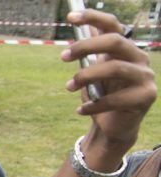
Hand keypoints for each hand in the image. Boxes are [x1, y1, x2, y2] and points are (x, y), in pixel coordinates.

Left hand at [63, 9, 155, 168]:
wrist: (113, 126)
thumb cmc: (101, 95)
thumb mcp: (92, 73)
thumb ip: (88, 55)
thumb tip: (78, 34)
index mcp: (124, 49)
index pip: (112, 26)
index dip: (93, 17)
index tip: (70, 17)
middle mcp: (138, 58)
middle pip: (115, 41)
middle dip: (86, 47)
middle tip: (63, 56)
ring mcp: (145, 77)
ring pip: (115, 68)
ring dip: (87, 77)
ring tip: (69, 87)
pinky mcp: (146, 96)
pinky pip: (116, 98)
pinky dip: (94, 105)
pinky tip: (81, 110)